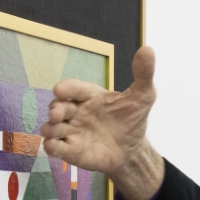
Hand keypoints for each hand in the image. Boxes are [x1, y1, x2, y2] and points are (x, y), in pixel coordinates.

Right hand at [40, 45, 165, 199]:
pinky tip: (52, 146)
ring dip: (50, 128)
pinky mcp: (71, 150)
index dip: (67, 88)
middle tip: (57, 114)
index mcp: (89, 95)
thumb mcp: (142, 97)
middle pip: (59, 106)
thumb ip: (143, 74)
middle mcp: (76, 111)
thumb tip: (148, 50)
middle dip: (56, 109)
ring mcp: (72, 131)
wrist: (132, 150)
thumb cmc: (132, 120)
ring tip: (51, 130)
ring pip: (54, 127)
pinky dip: (52, 147)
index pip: (74, 88)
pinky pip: (57, 148)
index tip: (60, 90)